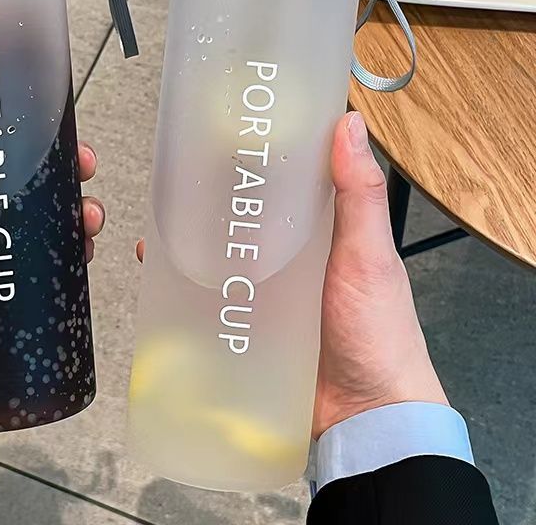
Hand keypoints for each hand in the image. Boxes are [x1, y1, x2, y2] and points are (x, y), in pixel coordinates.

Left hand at [0, 69, 105, 415]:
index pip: (2, 157)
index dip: (33, 137)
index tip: (54, 122)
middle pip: (37, 190)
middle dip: (69, 175)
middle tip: (83, 167)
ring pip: (51, 229)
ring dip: (78, 216)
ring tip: (86, 216)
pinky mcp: (6, 295)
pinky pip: (49, 275)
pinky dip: (72, 261)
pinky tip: (82, 253)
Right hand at [135, 111, 446, 438]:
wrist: (365, 417)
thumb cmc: (378, 333)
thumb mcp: (369, 256)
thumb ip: (359, 195)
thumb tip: (347, 124)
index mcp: (325, 229)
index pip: (289, 179)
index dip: (261, 155)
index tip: (229, 130)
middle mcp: (294, 254)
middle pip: (248, 215)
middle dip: (215, 198)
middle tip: (180, 177)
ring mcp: (269, 289)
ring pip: (225, 254)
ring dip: (195, 240)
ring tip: (162, 224)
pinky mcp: (250, 322)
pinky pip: (215, 296)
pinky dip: (192, 285)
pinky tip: (166, 275)